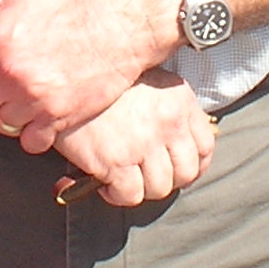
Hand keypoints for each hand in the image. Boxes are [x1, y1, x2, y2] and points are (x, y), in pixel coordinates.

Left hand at [0, 0, 169, 148]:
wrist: (121, 19)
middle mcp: (8, 71)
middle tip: (5, 80)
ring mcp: (33, 97)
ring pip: (1, 123)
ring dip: (11, 112)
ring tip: (27, 93)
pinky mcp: (59, 116)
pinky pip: (30, 142)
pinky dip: (35, 132)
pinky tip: (43, 111)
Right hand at [52, 70, 214, 206]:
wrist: (62, 73)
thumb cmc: (100, 80)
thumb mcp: (144, 80)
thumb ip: (164, 107)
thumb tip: (172, 143)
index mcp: (179, 98)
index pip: (206, 146)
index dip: (194, 166)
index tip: (177, 170)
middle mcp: (169, 120)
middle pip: (186, 172)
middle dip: (167, 180)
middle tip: (145, 176)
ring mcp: (144, 141)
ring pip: (160, 188)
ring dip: (141, 188)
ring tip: (122, 178)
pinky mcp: (117, 159)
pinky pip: (130, 195)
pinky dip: (117, 195)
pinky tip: (105, 183)